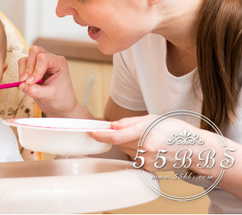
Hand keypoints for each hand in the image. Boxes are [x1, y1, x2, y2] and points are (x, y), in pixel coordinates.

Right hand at [18, 46, 79, 117]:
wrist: (60, 107)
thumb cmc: (61, 99)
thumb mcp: (50, 96)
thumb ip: (35, 91)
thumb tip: (22, 86)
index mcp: (59, 63)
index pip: (44, 58)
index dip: (36, 70)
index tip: (32, 82)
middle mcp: (50, 60)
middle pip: (34, 51)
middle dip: (29, 67)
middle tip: (28, 81)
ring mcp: (40, 64)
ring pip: (26, 58)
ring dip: (23, 71)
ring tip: (27, 83)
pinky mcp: (33, 69)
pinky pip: (22, 65)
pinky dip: (21, 73)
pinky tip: (26, 83)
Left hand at [90, 115, 206, 171]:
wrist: (195, 149)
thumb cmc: (176, 131)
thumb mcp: (152, 118)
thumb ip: (129, 122)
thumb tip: (112, 126)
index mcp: (146, 132)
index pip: (116, 136)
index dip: (101, 135)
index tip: (92, 132)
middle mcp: (146, 148)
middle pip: (121, 142)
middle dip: (123, 136)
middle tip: (138, 131)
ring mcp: (148, 160)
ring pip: (127, 150)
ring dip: (132, 144)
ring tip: (150, 139)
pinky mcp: (150, 168)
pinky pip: (136, 158)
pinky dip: (139, 152)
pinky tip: (153, 148)